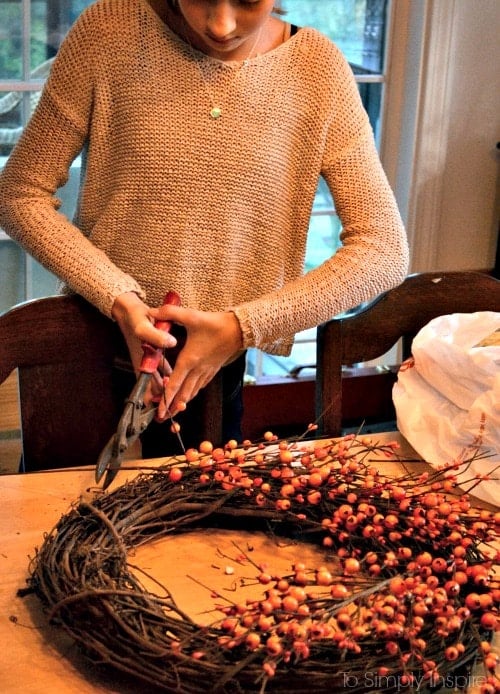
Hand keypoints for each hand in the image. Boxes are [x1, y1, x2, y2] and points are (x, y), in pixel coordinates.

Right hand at [111, 292, 177, 401]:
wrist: (129, 312)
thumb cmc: (135, 319)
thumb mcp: (144, 326)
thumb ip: (156, 335)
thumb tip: (171, 343)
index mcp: (143, 364)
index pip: (149, 390)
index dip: (158, 401)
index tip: (168, 409)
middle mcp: (146, 367)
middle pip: (156, 391)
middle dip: (166, 401)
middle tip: (179, 408)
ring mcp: (149, 363)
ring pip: (160, 383)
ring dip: (169, 391)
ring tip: (181, 401)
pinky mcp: (154, 358)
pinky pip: (163, 372)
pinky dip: (170, 378)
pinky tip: (179, 379)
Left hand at [148, 304, 243, 418]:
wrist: (240, 330)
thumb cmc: (216, 324)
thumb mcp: (192, 316)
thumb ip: (170, 313)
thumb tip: (152, 311)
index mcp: (189, 360)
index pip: (174, 384)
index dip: (166, 399)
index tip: (160, 412)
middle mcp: (197, 370)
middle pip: (183, 394)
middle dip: (172, 407)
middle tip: (163, 418)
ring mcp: (206, 371)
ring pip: (192, 392)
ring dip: (182, 402)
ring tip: (174, 411)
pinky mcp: (213, 369)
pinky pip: (200, 385)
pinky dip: (192, 393)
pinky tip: (189, 395)